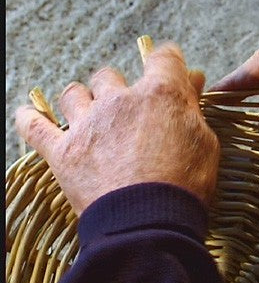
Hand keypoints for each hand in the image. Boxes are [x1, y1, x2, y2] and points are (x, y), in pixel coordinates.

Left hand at [15, 44, 219, 215]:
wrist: (150, 224)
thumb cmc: (184, 185)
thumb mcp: (204, 143)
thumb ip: (193, 108)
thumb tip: (193, 79)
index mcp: (159, 95)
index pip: (163, 58)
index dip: (167, 60)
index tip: (168, 66)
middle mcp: (120, 100)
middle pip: (110, 75)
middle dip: (118, 89)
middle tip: (127, 110)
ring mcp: (88, 124)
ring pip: (74, 94)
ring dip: (82, 101)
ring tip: (90, 118)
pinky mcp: (63, 151)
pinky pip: (34, 126)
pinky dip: (31, 120)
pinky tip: (29, 116)